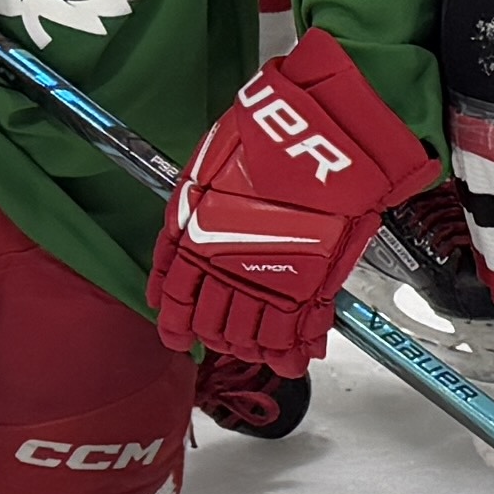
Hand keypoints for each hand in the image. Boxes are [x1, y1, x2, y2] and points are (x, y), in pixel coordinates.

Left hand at [149, 30, 443, 371]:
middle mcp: (226, 266)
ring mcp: (269, 277)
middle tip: (221, 339)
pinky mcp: (310, 281)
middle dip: (216, 334)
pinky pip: (298, 328)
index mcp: (193, 240)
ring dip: (251, 346)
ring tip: (255, 350)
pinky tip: (295, 360)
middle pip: (213, 322)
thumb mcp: (206, 171)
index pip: (176, 298)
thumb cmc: (261, 137)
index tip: (179, 336)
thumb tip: (177, 260)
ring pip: (251, 332)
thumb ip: (189, 219)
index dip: (177, 323)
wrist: (317, 133)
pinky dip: (295, 349)